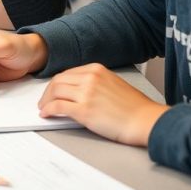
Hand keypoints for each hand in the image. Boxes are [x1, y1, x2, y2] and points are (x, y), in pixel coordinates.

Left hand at [38, 64, 168, 145]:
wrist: (146, 120)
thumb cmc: (135, 107)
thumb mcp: (113, 84)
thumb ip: (95, 83)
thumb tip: (77, 90)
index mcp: (97, 69)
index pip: (67, 73)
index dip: (56, 84)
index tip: (52, 91)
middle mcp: (90, 78)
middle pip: (58, 81)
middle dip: (48, 92)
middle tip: (44, 101)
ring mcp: (86, 93)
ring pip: (55, 92)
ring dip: (46, 101)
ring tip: (44, 108)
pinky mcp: (84, 110)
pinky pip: (57, 107)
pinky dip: (48, 110)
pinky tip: (46, 114)